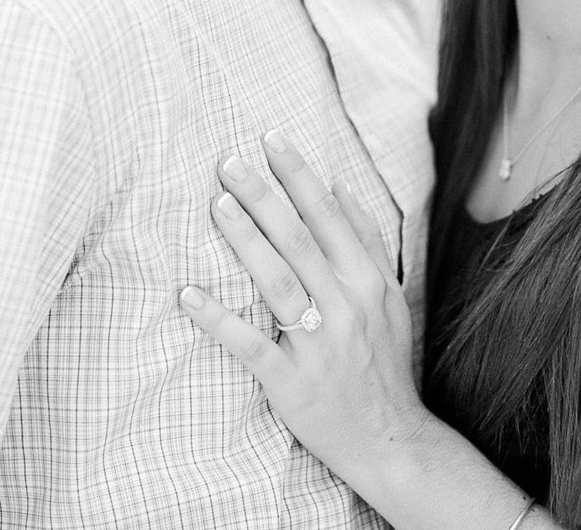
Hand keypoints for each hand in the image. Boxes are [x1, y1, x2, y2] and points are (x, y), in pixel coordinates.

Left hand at [179, 130, 435, 481]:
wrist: (392, 441)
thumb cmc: (382, 363)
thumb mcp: (389, 298)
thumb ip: (366, 242)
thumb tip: (340, 186)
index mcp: (367, 282)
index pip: (329, 216)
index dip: (299, 176)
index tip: (271, 138)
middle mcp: (346, 307)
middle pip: (299, 241)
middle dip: (263, 197)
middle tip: (229, 162)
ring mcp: (319, 346)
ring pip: (278, 283)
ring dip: (245, 242)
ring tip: (216, 206)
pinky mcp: (292, 383)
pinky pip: (251, 344)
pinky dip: (219, 319)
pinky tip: (189, 294)